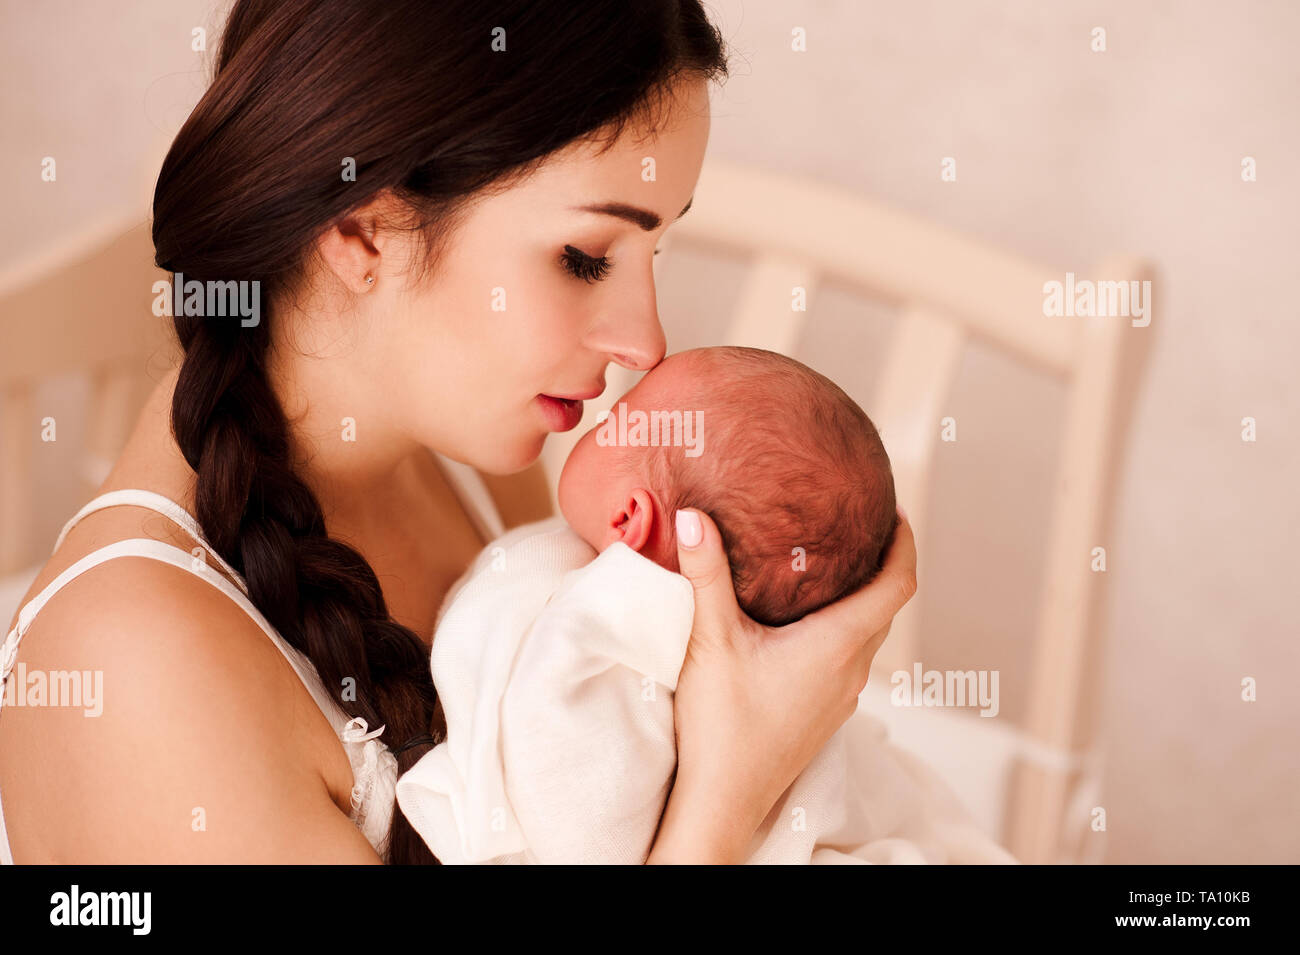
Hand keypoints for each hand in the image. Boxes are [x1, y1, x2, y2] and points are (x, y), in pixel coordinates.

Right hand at [647, 507, 916, 862]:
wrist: (723, 801)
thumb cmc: (721, 725)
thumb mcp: (711, 640)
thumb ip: (705, 576)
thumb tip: (693, 516)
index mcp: (838, 645)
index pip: (898, 585)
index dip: (905, 544)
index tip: (894, 513)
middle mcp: (852, 671)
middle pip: (886, 608)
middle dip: (882, 565)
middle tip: (860, 527)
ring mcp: (841, 698)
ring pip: (869, 637)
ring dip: (862, 601)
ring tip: (833, 566)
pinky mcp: (824, 715)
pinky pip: (849, 661)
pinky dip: (844, 630)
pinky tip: (806, 624)